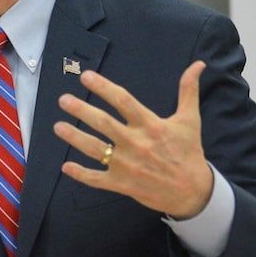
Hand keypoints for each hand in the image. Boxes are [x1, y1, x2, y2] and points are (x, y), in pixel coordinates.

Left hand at [53, 60, 213, 218]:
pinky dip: (81, 174)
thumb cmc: (188, 152)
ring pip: (95, 149)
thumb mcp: (190, 120)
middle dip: (81, 110)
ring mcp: (127, 164)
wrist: (194, 191)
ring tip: (57, 126)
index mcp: (151, 125)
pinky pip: (97, 179)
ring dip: (74, 137)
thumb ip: (188, 91)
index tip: (86, 77)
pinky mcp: (122, 183)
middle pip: (103, 123)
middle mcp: (136, 143)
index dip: (103, 87)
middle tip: (63, 100)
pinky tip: (66, 167)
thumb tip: (198, 64)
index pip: (123, 101)